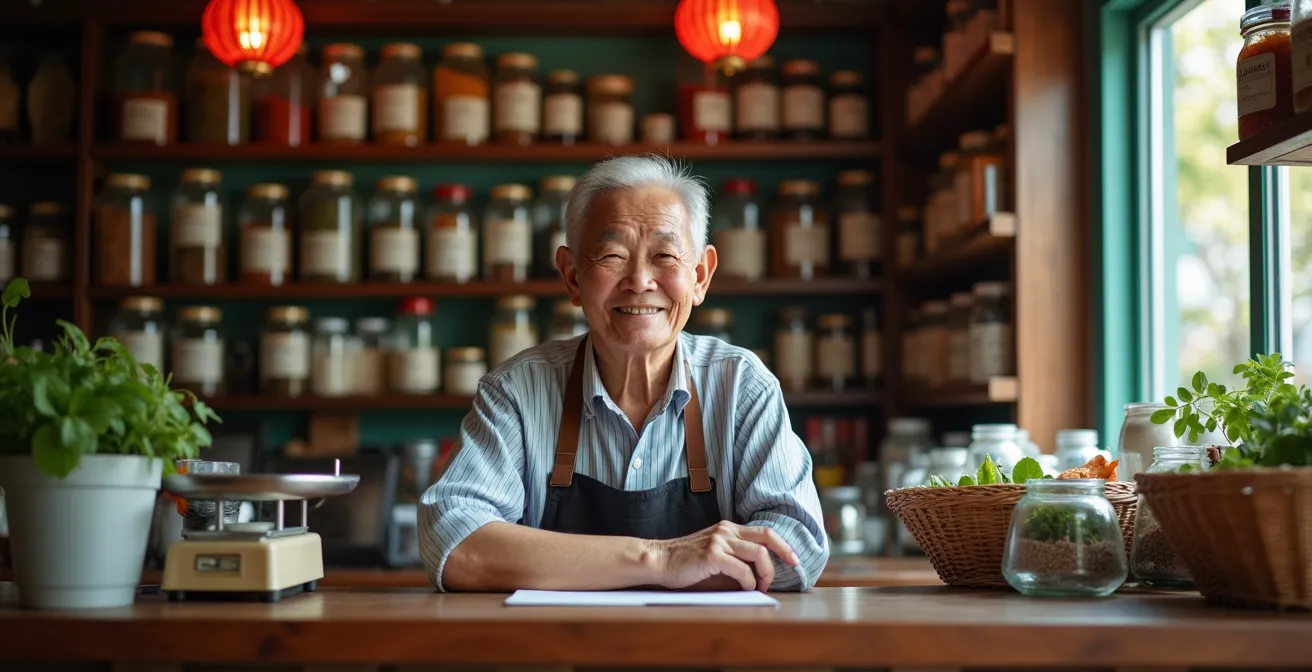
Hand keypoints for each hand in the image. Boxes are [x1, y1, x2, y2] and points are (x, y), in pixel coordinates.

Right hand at [651, 521, 798, 591]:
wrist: (659, 560)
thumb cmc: (685, 561)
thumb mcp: (714, 551)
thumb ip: (735, 555)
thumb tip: (760, 572)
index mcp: (728, 528)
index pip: (764, 531)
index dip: (783, 544)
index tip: (793, 558)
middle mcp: (726, 530)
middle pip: (767, 537)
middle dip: (783, 555)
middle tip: (788, 570)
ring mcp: (719, 541)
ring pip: (758, 554)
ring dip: (765, 573)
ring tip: (762, 586)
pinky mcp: (712, 555)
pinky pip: (742, 569)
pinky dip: (749, 582)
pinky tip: (745, 588)